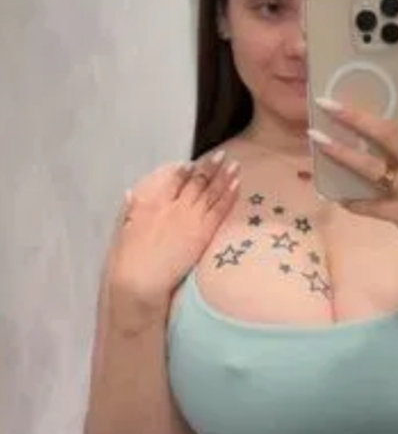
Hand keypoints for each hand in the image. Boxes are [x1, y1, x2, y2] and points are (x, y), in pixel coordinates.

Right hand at [108, 151, 239, 308]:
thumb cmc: (129, 258)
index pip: (173, 180)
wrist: (141, 278)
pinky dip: (229, 195)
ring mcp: (189, 217)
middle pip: (196, 182)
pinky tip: (237, 184)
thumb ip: (131, 208)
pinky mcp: (203, 231)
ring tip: (234, 164)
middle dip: (209, 167)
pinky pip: (219, 208)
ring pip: (210, 191)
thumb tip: (130, 193)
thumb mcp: (125, 228)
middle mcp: (173, 205)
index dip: (185, 170)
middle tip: (221, 155)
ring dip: (224, 176)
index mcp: (153, 202)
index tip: (192, 164)